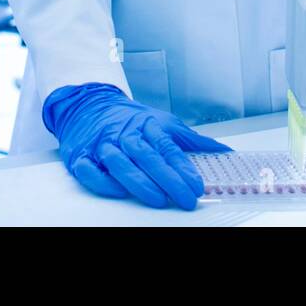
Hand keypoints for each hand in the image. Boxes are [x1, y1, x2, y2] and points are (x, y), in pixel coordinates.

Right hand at [43, 83, 230, 209]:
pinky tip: (119, 191)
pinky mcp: (81, 156)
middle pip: (148, 157)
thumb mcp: (164, 122)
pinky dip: (103, 181)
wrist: (90, 105)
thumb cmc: (132, 119)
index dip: (184, 168)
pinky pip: (90, 170)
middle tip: (185, 197)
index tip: (197, 185)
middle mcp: (126, 135)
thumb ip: (191, 141)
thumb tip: (223, 151)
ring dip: (140, 183)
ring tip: (158, 200)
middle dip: (168, 179)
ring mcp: (103, 145)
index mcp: (148, 126)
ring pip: (121, 164)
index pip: (168, 148)